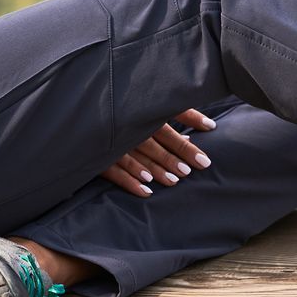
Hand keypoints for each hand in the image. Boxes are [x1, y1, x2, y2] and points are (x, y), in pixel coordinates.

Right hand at [101, 108, 217, 196]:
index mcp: (144, 114)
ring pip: (136, 158)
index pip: (169, 133)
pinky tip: (146, 191)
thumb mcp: (156, 105)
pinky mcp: (99, 156)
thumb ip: (183, 112)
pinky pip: (114, 171)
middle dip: (171, 160)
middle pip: (154, 146)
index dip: (186, 147)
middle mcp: (129, 128)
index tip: (205, 161)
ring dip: (154, 170)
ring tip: (172, 182)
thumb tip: (210, 126)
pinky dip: (130, 181)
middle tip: (187, 173)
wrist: (87, 108)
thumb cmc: (131, 106)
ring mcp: (113, 142)